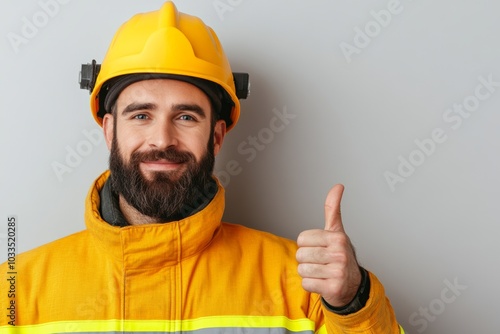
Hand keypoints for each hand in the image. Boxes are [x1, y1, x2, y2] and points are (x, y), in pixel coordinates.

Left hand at [296, 184, 361, 306]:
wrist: (352, 284)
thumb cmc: (339, 255)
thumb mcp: (336, 231)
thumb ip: (333, 209)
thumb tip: (338, 186)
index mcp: (337, 237)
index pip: (301, 239)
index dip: (307, 245)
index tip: (320, 248)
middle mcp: (340, 253)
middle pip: (301, 254)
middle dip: (307, 260)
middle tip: (321, 262)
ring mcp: (338, 272)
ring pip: (302, 270)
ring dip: (309, 272)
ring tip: (322, 272)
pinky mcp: (334, 288)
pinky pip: (306, 284)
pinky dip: (311, 285)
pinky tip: (323, 282)